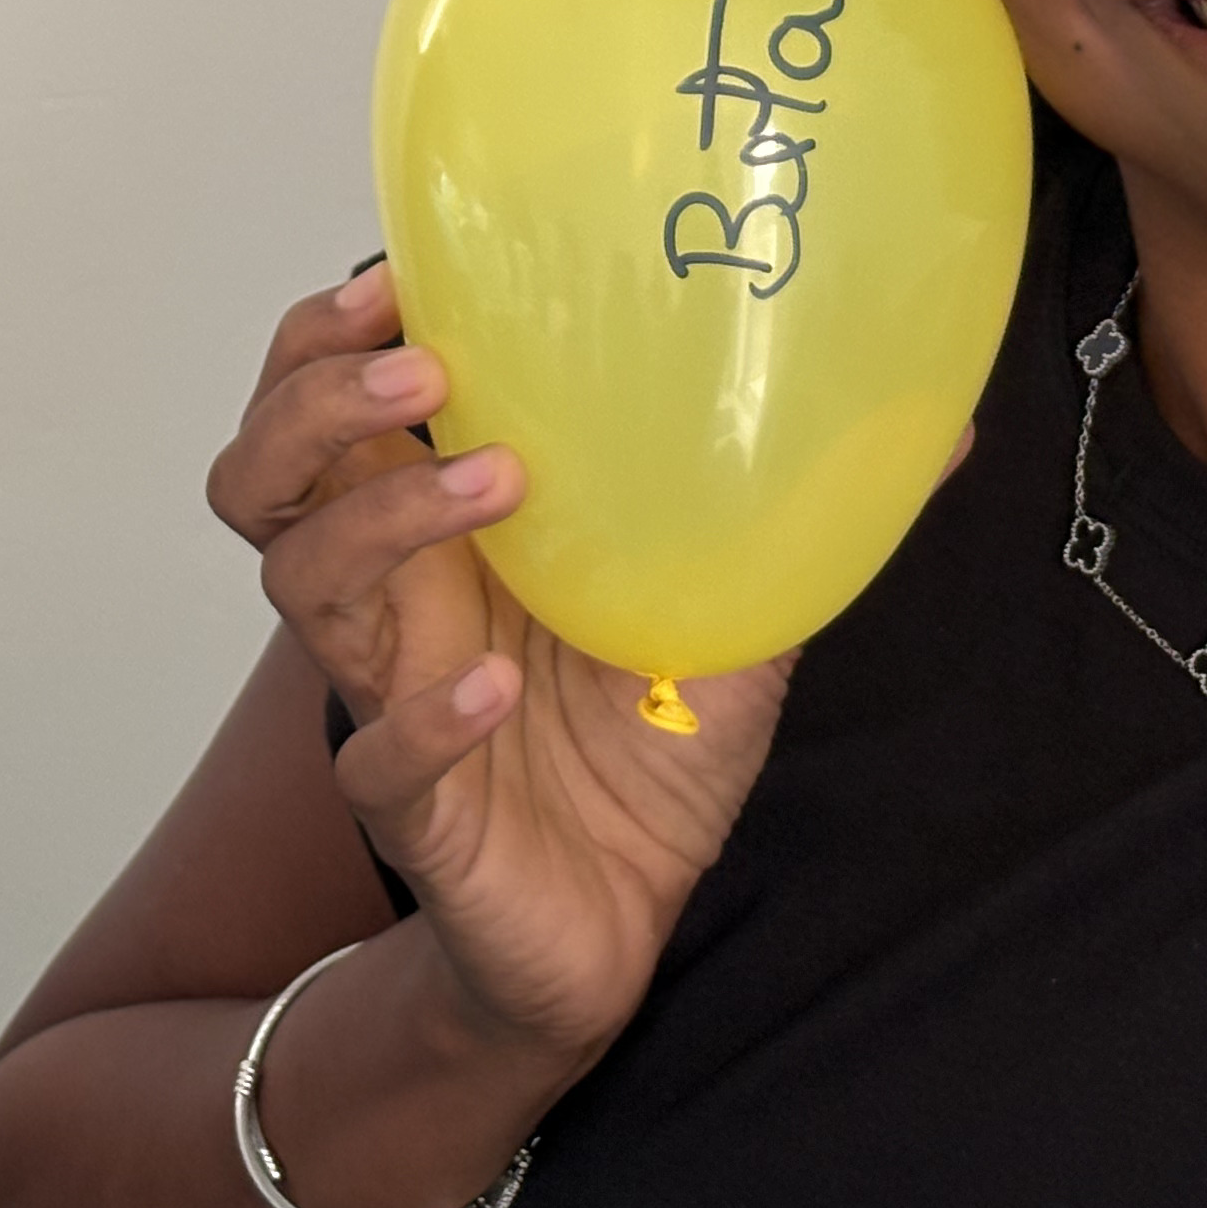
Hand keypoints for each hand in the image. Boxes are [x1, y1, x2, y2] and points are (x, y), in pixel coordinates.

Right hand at [205, 261, 791, 1070]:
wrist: (621, 932)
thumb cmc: (647, 752)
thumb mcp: (741, 611)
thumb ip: (804, 515)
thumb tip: (942, 420)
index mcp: (448, 531)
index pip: (329, 404)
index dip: (327, 337)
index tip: (399, 275)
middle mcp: (401, 599)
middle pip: (264, 474)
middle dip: (318, 399)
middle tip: (421, 365)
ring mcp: (392, 698)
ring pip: (301, 581)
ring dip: (386, 515)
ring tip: (497, 480)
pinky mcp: (417, 815)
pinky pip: (378, 757)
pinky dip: (427, 717)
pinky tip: (499, 688)